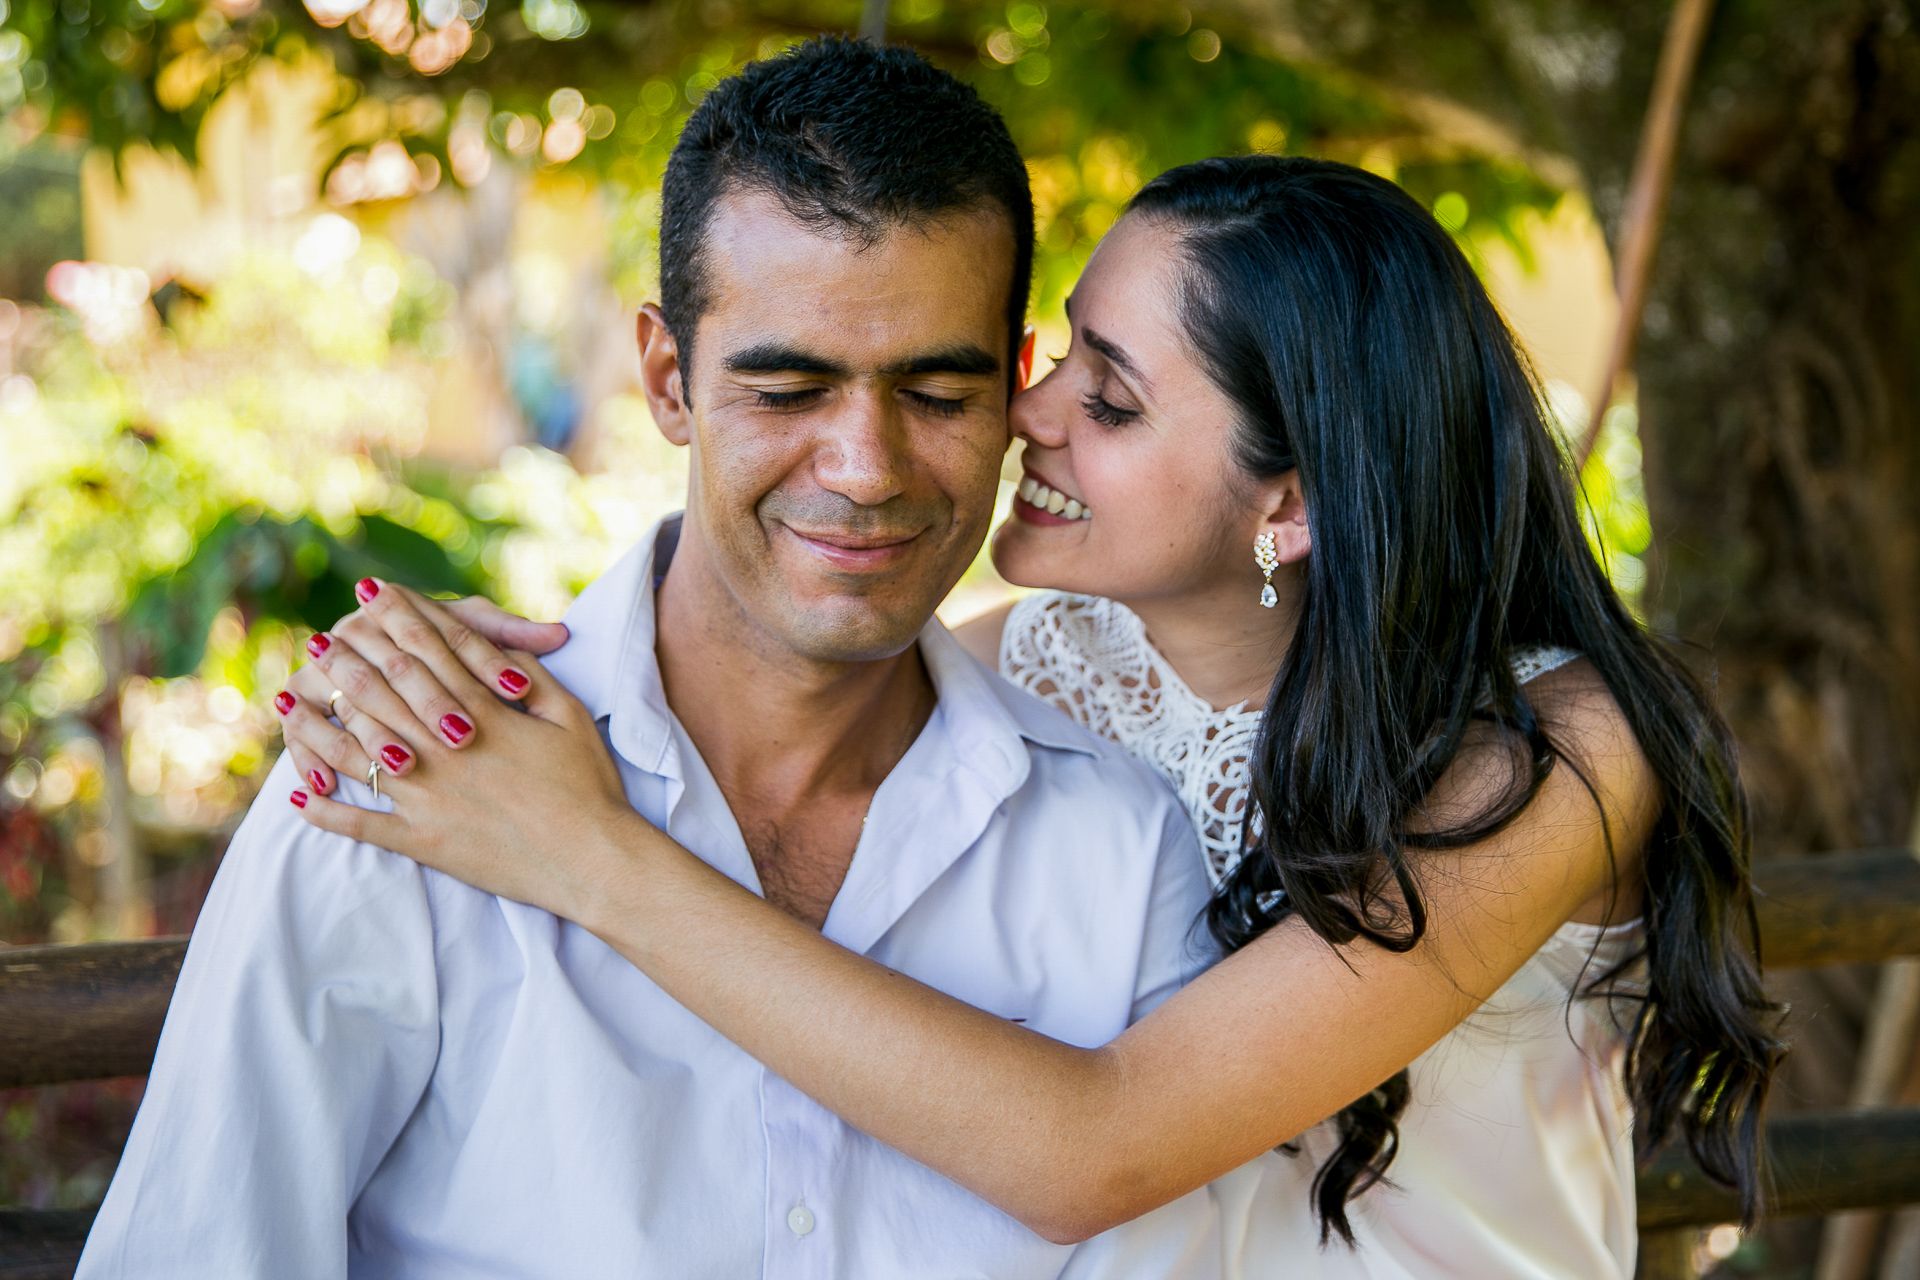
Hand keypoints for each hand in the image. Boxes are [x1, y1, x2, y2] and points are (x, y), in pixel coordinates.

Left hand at [284, 598, 627, 919]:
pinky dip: (326, 812)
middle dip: (346, 661)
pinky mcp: (423, 841)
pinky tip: (300, 796)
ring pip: (357, 753)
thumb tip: (499, 649)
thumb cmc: (590, 787)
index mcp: (484, 715)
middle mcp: (446, 750)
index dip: (398, 620)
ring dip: (319, 723)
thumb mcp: (571, 718)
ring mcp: (428, 797)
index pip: (429, 654)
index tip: (370, 594)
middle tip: (317, 637)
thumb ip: (533, 676)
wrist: (593, 861)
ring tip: (291, 700)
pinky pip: (361, 825)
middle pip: (382, 693)